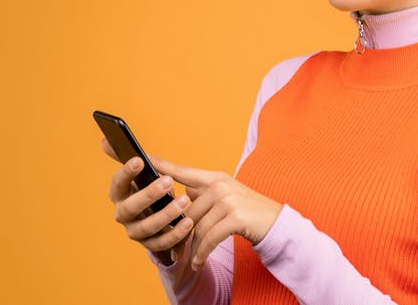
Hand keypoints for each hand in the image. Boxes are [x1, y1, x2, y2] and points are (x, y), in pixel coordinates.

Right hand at [101, 138, 192, 264]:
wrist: (163, 218)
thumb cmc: (154, 190)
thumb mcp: (147, 176)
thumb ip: (135, 161)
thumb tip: (106, 140)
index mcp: (120, 194)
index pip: (117, 183)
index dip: (126, 173)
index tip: (139, 160)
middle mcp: (123, 214)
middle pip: (130, 207)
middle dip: (149, 194)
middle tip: (169, 181)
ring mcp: (135, 231)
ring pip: (148, 226)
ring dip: (167, 214)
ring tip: (185, 201)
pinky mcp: (150, 246)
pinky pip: (162, 242)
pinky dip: (176, 233)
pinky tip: (189, 222)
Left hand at [153, 156, 283, 271]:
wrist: (276, 223)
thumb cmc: (248, 212)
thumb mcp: (226, 197)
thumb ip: (204, 193)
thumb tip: (184, 193)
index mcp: (215, 178)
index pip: (182, 171)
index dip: (161, 165)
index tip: (141, 156)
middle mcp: (220, 185)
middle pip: (188, 211)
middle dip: (182, 234)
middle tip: (176, 250)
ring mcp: (228, 199)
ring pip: (198, 227)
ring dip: (193, 248)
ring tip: (191, 259)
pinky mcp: (234, 216)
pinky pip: (209, 238)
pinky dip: (202, 252)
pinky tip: (199, 261)